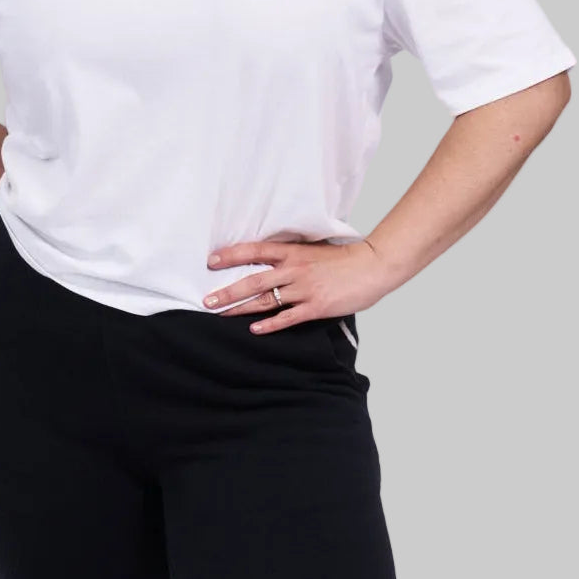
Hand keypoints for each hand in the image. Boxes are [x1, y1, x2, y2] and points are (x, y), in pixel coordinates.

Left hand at [202, 237, 391, 332]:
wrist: (371, 266)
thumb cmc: (342, 258)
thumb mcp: (312, 248)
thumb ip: (290, 254)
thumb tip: (268, 258)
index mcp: (292, 252)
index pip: (255, 251)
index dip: (231, 255)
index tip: (211, 261)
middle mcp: (294, 269)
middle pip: (254, 280)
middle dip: (228, 291)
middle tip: (207, 299)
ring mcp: (304, 289)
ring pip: (266, 300)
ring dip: (241, 308)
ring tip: (221, 314)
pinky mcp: (316, 307)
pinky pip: (288, 317)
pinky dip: (270, 324)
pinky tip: (255, 330)